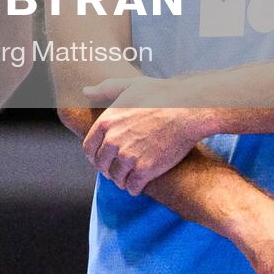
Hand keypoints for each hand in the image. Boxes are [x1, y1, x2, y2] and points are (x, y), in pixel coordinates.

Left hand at [81, 76, 214, 193]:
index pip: (89, 147)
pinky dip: (134, 188)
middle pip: (102, 165)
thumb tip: (86, 91)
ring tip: (127, 180)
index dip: (94, 156)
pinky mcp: (145, 170)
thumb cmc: (161, 95)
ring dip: (121, 180)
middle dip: (107, 169)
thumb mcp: (129, 85)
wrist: (188, 109)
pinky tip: (137, 186)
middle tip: (115, 172)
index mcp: (106, 122)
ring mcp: (128, 157)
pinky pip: (132, 187)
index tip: (100, 160)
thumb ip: (105, 89)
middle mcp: (113, 141)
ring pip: (116, 178)